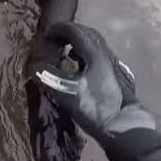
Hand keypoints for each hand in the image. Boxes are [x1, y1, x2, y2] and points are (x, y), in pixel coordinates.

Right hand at [23, 22, 155, 147]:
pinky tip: (84, 71)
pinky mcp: (121, 76)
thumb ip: (49, 77)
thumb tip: (33, 65)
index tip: (46, 36)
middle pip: (88, 33)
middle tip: (56, 42)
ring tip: (68, 55)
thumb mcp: (67, 94)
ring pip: (97, 45)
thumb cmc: (96, 109)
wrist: (127, 129)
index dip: (59, 30)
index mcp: (94, 54)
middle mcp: (107, 54)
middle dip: (70, 33)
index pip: (75, 31)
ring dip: (80, 44)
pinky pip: (102, 56)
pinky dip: (89, 56)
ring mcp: (116, 65)